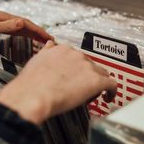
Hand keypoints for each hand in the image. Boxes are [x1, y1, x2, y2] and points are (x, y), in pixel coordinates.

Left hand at [0, 11, 52, 43]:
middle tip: (51, 41)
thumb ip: (6, 26)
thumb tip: (22, 23)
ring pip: (23, 28)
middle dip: (39, 33)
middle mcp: (7, 18)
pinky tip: (27, 38)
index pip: (27, 24)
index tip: (48, 38)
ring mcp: (3, 22)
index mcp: (6, 18)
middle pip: (27, 25)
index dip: (39, 31)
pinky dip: (25, 34)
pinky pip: (16, 31)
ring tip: (43, 41)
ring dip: (33, 34)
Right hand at [0, 41, 117, 124]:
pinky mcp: (96, 81)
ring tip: (91, 95)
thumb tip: (50, 45)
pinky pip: (111, 84)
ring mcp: (87, 67)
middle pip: (90, 65)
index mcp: (63, 49)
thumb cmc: (31, 84)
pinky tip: (108, 98)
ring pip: (101, 73)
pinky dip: (112, 92)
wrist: (32, 96)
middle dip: (87, 76)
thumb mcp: (36, 60)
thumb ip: (46, 52)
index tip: (76, 76)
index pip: (78, 57)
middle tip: (81, 89)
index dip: (78, 69)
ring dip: (98, 83)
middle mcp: (77, 55)